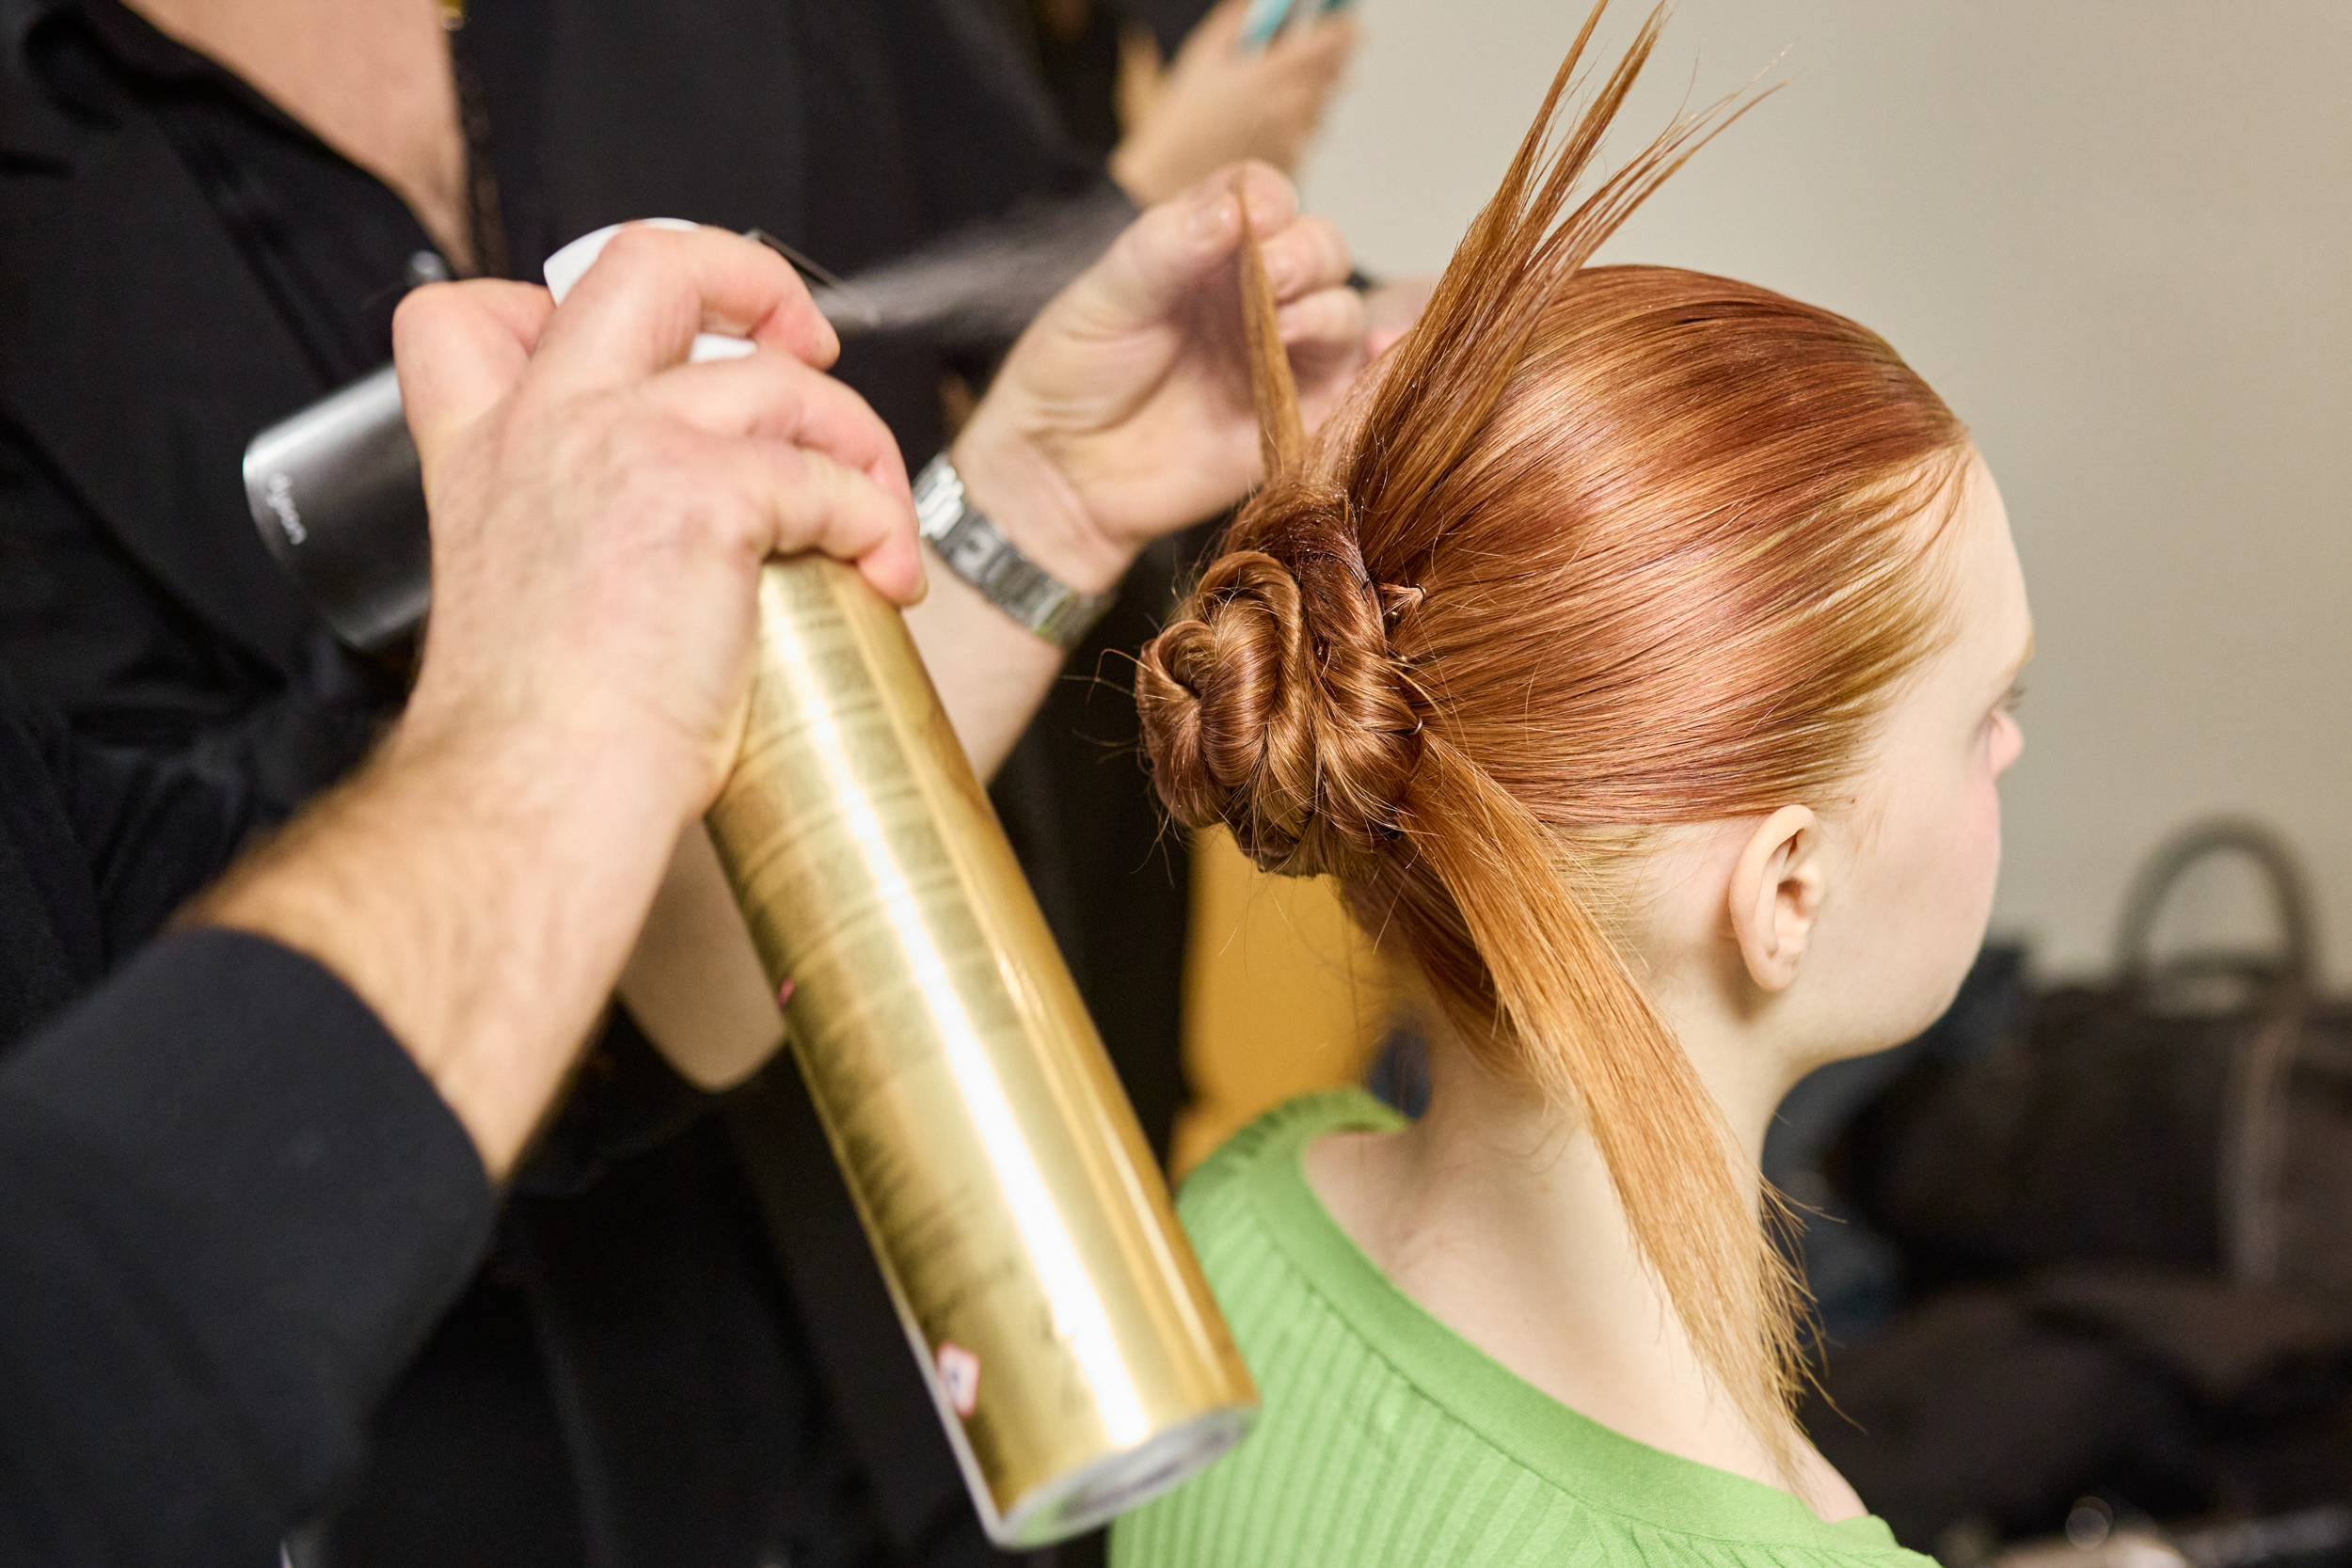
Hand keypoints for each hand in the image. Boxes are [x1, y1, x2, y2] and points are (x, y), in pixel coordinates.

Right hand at [392, 224, 920, 820]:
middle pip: (647, 261)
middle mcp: (547, 426)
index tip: (651, 356)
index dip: (559, 303)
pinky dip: (880, 524)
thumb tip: (678, 552)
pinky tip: (882, 581)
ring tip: (877, 521)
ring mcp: (621, 446)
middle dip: (751, 278)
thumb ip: (572, 540)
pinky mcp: (702, 496)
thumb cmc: (541, 743)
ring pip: (779, 374)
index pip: (472, 312)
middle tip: (806, 351)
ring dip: (857, 439)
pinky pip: (831, 476)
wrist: (535, 798)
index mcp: (488, 454)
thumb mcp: (525, 607)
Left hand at [949, 162, 1364, 593]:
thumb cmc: (1071, 377)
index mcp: (1206, 251)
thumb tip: (1234, 209)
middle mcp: (1254, 296)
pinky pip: (1358, 389)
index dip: (1268, 201)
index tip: (1254, 220)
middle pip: (1319, 249)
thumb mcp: (1105, 297)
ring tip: (1286, 328)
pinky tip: (1376, 352)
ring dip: (1328, 309)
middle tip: (1273, 278)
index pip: (1263, 197)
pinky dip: (1382, 367)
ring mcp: (1281, 358)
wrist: (1061, 476)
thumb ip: (1166, 248)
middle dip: (1306, 255)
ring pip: (1343, 312)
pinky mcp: (1299, 420)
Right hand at [1111, 1, 1357, 204]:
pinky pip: (1307, 133)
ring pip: (1321, 104)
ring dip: (1308, 94)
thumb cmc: (1186, 116)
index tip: (1344, 20)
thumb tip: (1265, 1)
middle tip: (1306, 55)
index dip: (1342, 27)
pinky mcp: (1294, 162)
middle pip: (1335, 73)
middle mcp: (1291, 108)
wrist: (1173, 176)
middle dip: (1325, 60)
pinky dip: (1294, 124)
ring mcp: (1296, 139)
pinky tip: (1261, 127)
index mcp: (1271, 75)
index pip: (1332, 42)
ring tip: (1269, 98)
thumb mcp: (1204, 55)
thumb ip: (1239, 19)